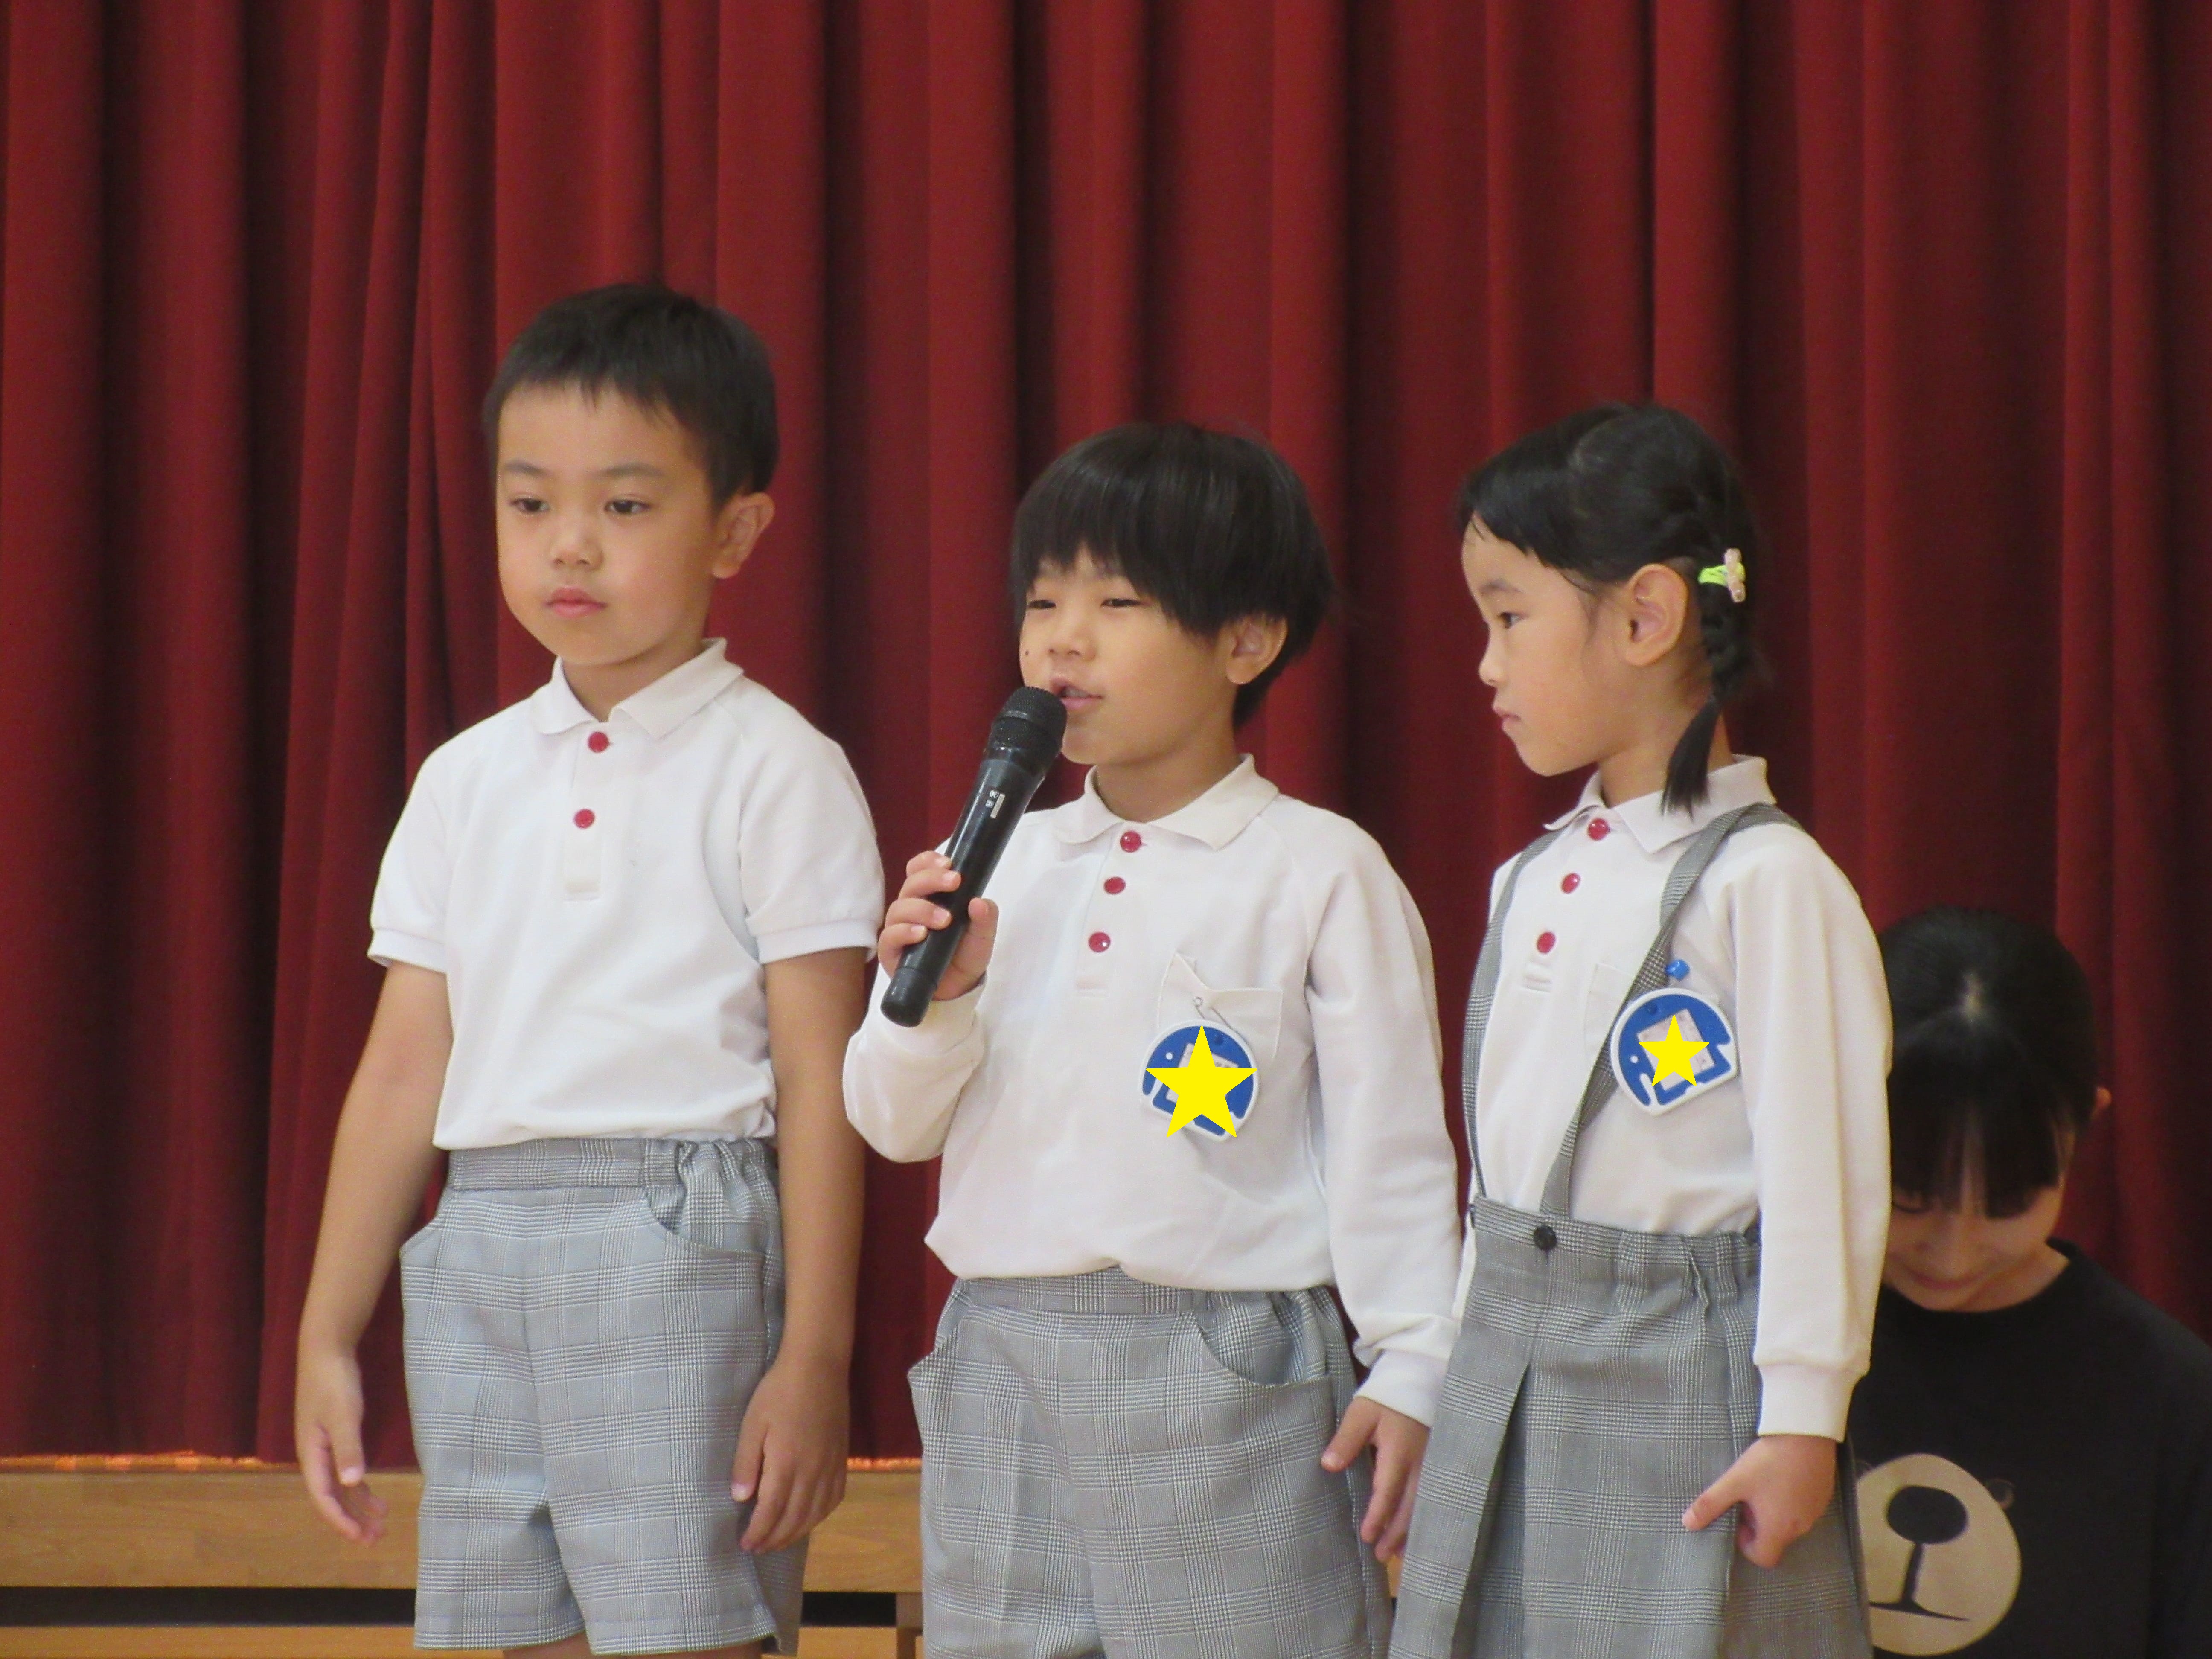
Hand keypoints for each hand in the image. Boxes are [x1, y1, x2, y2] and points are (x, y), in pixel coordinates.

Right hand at [295, 1341, 388, 1542]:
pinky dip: (359, 1485)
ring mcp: (325, 1446)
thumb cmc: (333, 1381)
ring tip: (380, 1523)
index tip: (359, 1538)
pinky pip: (346, 1469)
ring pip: (340, 1485)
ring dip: (358, 1505)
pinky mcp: (336, 1435)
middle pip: (332, 1497)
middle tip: (375, 1539)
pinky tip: (373, 1494)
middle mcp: (316, 1455)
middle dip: (351, 1519)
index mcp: (312, 1454)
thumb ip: (348, 1448)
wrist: (326, 1350)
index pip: (324, 1497)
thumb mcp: (343, 1415)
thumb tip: (351, 1483)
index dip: (340, 1520)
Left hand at [732, 1350, 850, 1552]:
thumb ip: (746, 1463)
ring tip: (779, 1541)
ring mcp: (830, 1467)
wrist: (818, 1366)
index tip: (746, 1545)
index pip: (771, 1511)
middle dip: (775, 1539)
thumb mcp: (752, 1424)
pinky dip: (820, 1516)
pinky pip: (834, 1499)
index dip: (758, 1532)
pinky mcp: (842, 1459)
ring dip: (796, 1533)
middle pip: (794, 1519)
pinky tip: (810, 1519)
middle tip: (758, 1549)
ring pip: (815, 1513)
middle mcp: (812, 1472)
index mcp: (787, 1464)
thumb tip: (740, 1499)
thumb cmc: (779, 1392)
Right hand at [875, 850, 996, 1001]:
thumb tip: (980, 901)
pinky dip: (904, 932)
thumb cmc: (964, 954)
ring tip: (944, 920)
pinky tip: (921, 934)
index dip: (928, 861)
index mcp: (929, 897)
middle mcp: (911, 909)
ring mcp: (898, 929)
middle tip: (955, 882)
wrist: (957, 988)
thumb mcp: (982, 936)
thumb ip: (985, 918)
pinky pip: (889, 936)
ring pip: (899, 908)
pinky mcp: (891, 951)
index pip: (919, 869)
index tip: (949, 863)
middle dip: (932, 879)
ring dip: (922, 909)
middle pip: (911, 884)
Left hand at [1322, 1396, 1428, 1560]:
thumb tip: (1329, 1465)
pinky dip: (1420, 1518)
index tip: (1367, 1536)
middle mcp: (1420, 1465)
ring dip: (1409, 1530)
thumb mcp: (1361, 1413)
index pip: (1388, 1491)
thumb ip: (1346, 1440)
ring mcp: (1432, 1467)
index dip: (1378, 1516)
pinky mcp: (1436, 1467)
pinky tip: (1413, 1534)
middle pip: (1409, 1506)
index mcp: (1398, 1452)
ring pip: (1422, 1506)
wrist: (1417, 1383)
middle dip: (1396, 1533)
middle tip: (1382, 1556)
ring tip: (1396, 1554)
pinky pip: (1430, 1498)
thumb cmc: (1385, 1399)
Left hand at [1682, 1432, 1835, 1567]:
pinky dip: (1790, 1502)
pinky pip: (1803, 1510)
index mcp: (1779, 1529)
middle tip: (1748, 1498)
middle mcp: (1801, 1527)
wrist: (1806, 1433)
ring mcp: (1815, 1512)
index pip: (1764, 1558)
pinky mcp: (1822, 1497)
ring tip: (1763, 1485)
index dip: (1747, 1545)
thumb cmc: (1769, 1461)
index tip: (1739, 1520)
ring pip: (1790, 1524)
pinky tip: (1781, 1477)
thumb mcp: (1735, 1481)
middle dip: (1758, 1525)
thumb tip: (1688, 1524)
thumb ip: (1711, 1504)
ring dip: (1774, 1513)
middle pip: (1776, 1540)